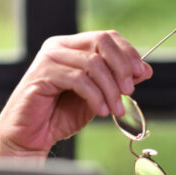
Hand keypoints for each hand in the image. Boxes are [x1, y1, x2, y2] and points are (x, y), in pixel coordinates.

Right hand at [0, 31, 152, 159]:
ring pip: (93, 63)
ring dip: (110, 89)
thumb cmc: (60, 116)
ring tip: (116, 109)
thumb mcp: (97, 97)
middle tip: (130, 91)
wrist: (30, 137)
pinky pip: (78, 80)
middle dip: (122, 67)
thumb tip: (145, 70)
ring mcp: (48, 59)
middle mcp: (59, 47)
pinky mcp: (41, 75)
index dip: (128, 53)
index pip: (107, 37)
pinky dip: (95, 96)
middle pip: (101, 41)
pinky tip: (100, 111)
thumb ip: (117, 82)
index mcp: (72, 46)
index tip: (142, 74)